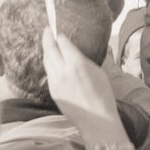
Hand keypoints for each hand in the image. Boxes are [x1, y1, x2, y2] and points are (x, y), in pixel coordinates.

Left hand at [42, 28, 129, 146]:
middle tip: (47, 30)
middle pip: (50, 49)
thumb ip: (85, 59)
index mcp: (77, 64)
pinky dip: (49, 64)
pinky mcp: (53, 91)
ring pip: (47, 61)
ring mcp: (56, 82)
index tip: (58, 31)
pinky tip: (52, 61)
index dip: (60, 36)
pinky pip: (49, 73)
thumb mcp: (99, 72)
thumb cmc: (103, 95)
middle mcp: (63, 71)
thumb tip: (77, 50)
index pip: (63, 43)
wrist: (96, 119)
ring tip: (48, 44)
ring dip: (47, 50)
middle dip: (47, 37)